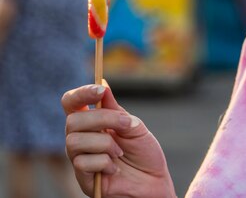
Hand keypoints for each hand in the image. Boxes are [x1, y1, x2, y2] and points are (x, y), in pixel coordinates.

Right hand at [63, 81, 176, 197]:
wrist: (153, 182)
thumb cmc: (144, 153)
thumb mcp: (134, 126)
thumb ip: (117, 110)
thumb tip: (103, 83)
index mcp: (93, 122)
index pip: (72, 103)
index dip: (81, 94)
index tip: (100, 90)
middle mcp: (82, 139)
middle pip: (71, 120)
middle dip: (101, 119)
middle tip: (125, 125)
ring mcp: (80, 159)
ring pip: (73, 141)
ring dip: (104, 143)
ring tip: (120, 152)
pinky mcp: (82, 178)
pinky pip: (82, 163)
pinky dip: (104, 162)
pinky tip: (115, 168)